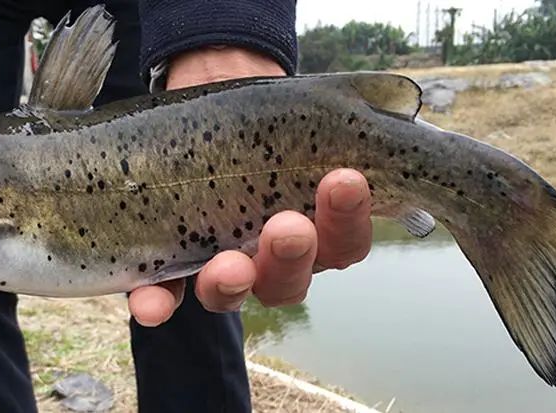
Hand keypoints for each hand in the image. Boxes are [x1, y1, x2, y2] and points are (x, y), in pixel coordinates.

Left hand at [127, 46, 372, 325]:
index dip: (348, 220)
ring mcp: (221, 260)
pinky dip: (156, 302)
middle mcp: (274, 255)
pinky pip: (164, 294)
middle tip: (289, 227)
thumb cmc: (272, 110)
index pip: (345, 241)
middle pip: (291, 278)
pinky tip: (150, 303)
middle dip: (292, 254)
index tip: (348, 179)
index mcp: (321, 227)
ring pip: (235, 288)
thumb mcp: (320, 113)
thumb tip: (406, 110)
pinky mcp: (168, 258)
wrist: (212, 85)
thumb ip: (358, 127)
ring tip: (230, 262)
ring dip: (233, 280)